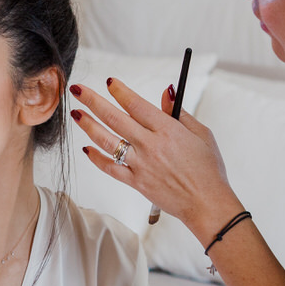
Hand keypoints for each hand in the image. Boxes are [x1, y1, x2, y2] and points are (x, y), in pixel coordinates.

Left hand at [69, 79, 241, 241]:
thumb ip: (179, 112)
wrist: (206, 204)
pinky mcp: (136, 182)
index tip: (109, 81)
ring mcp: (141, 164)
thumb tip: (166, 91)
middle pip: (115, 118)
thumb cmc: (208, 169)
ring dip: (88, 125)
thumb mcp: (202, 134)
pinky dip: (97, 159)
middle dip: (93, 101)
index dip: (120, 91)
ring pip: (107, 141)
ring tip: (76, 113)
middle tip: (78, 89)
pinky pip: (111, 168)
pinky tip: (86, 148)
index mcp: (168, 130)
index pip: (137, 105)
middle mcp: (150, 145)